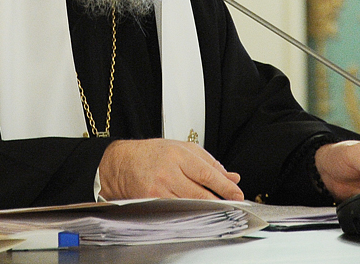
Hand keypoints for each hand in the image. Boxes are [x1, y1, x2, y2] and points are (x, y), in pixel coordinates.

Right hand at [98, 138, 243, 200]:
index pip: (208, 173)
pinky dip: (189, 211)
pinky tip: (196, 212)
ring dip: (206, 208)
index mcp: (179, 154)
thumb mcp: (181, 149)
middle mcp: (169, 170)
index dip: (225, 186)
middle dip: (218, 200)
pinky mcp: (151, 200)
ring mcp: (159, 187)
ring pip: (189, 203)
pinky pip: (175, 209)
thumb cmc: (152, 154)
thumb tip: (231, 177)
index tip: (237, 194)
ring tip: (217, 208)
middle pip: (200, 191)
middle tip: (232, 204)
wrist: (121, 162)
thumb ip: (208, 162)